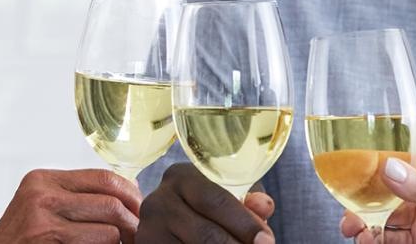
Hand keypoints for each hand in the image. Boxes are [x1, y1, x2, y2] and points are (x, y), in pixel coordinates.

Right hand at [0, 169, 142, 243]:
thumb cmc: (20, 240)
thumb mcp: (41, 207)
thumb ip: (77, 196)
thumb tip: (130, 190)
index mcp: (42, 179)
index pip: (103, 178)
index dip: (130, 194)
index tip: (140, 209)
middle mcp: (42, 194)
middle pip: (110, 201)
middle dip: (133, 220)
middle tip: (140, 234)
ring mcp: (43, 220)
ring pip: (109, 228)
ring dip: (122, 241)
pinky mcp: (47, 240)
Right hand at [136, 162, 275, 243]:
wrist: (169, 225)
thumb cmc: (207, 210)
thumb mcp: (227, 198)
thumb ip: (248, 201)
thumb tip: (263, 206)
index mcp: (181, 176)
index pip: (216, 201)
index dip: (245, 224)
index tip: (267, 241)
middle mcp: (158, 202)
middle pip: (206, 234)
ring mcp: (148, 231)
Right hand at [338, 159, 415, 243]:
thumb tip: (391, 167)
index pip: (407, 166)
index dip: (380, 168)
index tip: (356, 173)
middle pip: (389, 196)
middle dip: (365, 203)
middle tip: (349, 216)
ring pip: (385, 221)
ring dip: (366, 225)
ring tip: (355, 233)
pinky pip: (390, 241)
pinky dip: (374, 241)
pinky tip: (366, 241)